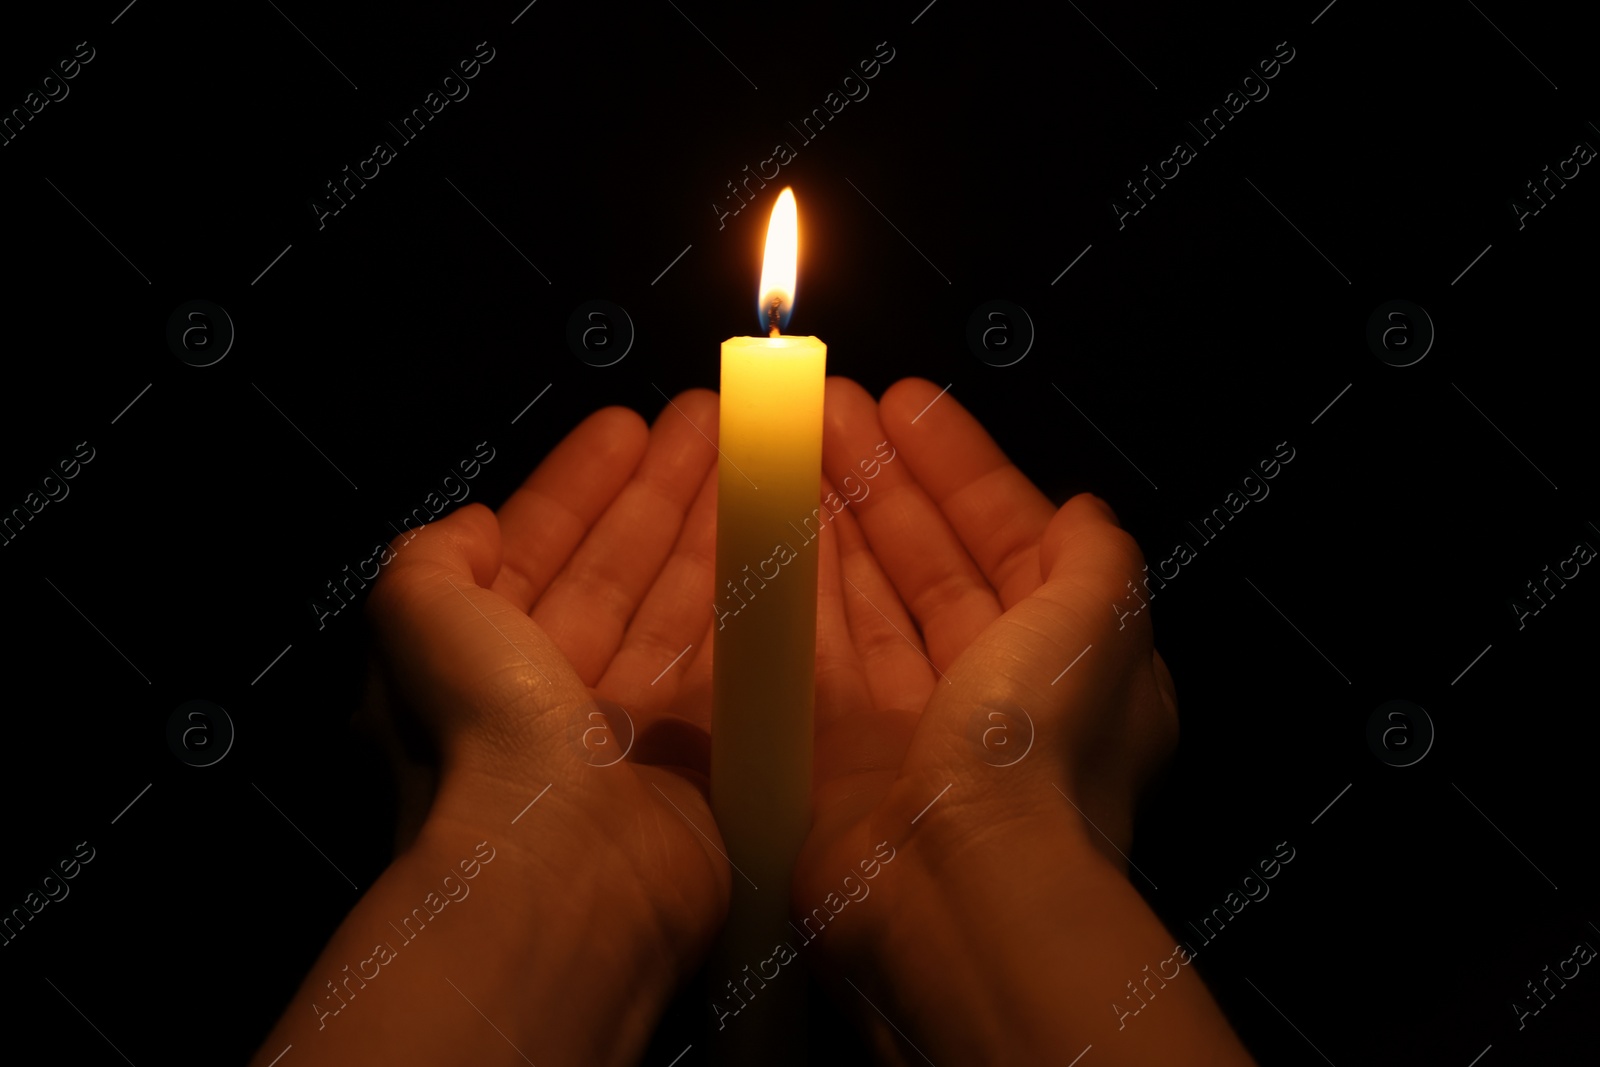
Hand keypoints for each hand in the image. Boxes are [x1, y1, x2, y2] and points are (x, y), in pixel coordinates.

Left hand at [259, 392, 733, 1065]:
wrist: (566, 872)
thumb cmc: (486, 738)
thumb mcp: (416, 624)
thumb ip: (431, 564)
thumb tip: (470, 526)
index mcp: (484, 666)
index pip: (540, 551)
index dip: (582, 486)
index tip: (629, 424)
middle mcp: (561, 697)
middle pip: (622, 569)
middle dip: (663, 492)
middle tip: (712, 421)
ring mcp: (640, 729)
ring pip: (685, 604)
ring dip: (716, 527)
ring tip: (755, 455)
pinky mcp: (711, 759)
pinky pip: (740, 659)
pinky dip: (764, 597)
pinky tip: (789, 537)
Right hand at [794, 378, 1250, 1063]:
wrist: (954, 890)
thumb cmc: (1038, 750)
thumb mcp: (1102, 624)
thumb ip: (1095, 556)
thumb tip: (1083, 509)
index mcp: (1062, 663)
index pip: (1005, 539)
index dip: (956, 468)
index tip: (902, 401)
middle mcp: (984, 697)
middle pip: (922, 562)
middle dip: (874, 480)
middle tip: (820, 406)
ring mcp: (903, 728)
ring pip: (856, 601)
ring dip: (822, 521)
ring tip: (779, 446)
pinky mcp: (828, 759)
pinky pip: (801, 656)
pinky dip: (779, 593)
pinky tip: (754, 530)